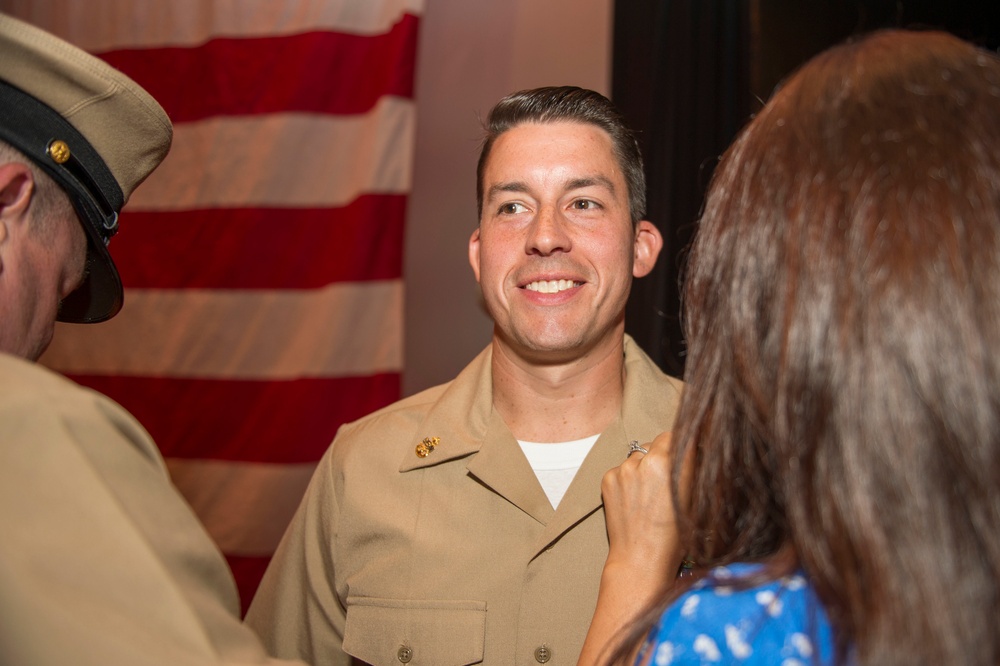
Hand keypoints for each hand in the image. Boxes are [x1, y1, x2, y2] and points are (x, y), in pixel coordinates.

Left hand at [578, 432, 682, 664]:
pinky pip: (623, 469)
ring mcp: (623, 469)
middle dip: (667, 454)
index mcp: (671, 463)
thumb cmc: (677, 537)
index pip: (682, 434)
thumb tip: (698, 447)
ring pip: (640, 455)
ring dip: (646, 466)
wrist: (641, 561)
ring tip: (651, 495)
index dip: (687, 443)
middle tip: (671, 477)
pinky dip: (629, 479)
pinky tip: (636, 500)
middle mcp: (645, 460)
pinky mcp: (608, 479)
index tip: (690, 452)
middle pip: (660, 441)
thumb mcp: (696, 499)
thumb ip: (696, 468)